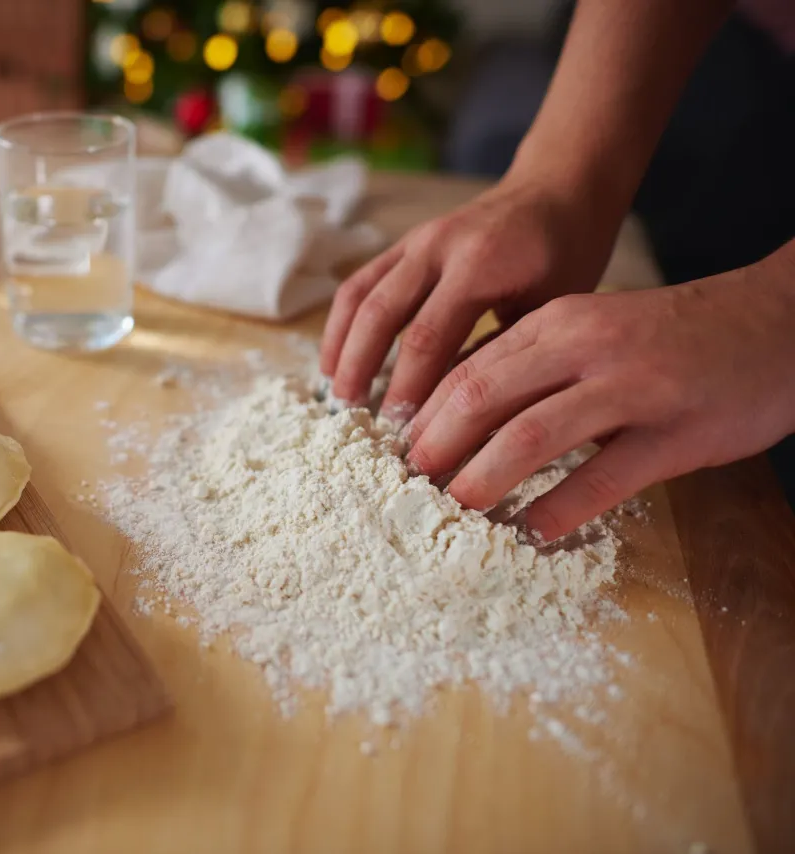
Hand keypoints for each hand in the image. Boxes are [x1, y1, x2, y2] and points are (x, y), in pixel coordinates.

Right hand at [320, 175, 621, 412]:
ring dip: (342, 350)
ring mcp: (415, 241)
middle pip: (382, 317)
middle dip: (365, 373)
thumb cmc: (566, 255)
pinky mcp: (402, 244)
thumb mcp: (551, 309)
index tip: (404, 433)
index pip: (427, 337)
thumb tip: (460, 417)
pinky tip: (334, 362)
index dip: (408, 389)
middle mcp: (438, 246)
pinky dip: (340, 325)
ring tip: (339, 397)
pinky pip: (359, 284)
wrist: (558, 189)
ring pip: (360, 298)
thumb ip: (501, 354)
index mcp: (480, 264)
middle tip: (362, 422)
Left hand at [406, 248, 794, 541]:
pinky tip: (536, 532)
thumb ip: (534, 365)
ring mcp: (632, 388)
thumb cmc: (668, 338)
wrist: (774, 324)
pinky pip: (602, 479)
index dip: (425, 416)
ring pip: (531, 438)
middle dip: (437, 448)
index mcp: (557, 322)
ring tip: (459, 512)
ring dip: (483, 480)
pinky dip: (559, 511)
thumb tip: (459, 418)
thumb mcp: (592, 331)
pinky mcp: (675, 433)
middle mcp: (586, 348)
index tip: (397, 453)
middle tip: (412, 488)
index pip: (468, 369)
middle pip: (483, 398)